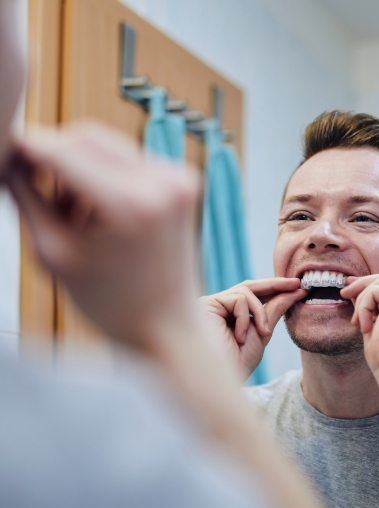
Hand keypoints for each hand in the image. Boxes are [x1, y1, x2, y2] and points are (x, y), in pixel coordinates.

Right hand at [2, 122, 199, 349]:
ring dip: (80, 168)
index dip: (27, 148)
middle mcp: (163, 183)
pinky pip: (130, 159)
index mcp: (132, 205)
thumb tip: (10, 157)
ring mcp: (179, 179)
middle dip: (54, 157)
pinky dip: (106, 175)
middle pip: (87, 136)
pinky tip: (101, 213)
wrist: (167, 324)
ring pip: (108, 146)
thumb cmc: (112, 303)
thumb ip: (27, 197)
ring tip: (76, 216)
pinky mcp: (184, 181)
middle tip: (38, 192)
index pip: (63, 151)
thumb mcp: (54, 254)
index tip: (7, 153)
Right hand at [199, 279, 306, 377]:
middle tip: (297, 284)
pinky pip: (238, 299)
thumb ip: (273, 311)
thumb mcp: (261, 335)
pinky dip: (246, 318)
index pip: (252, 296)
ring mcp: (210, 305)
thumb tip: (293, 292)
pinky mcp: (206, 305)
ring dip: (260, 313)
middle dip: (275, 285)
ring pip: (246, 292)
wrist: (218, 383)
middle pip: (248, 287)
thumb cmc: (236, 364)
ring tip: (262, 334)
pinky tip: (239, 338)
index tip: (298, 288)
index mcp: (228, 315)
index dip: (275, 289)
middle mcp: (217, 308)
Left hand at [340, 272, 378, 378]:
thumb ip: (374, 305)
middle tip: (344, 292)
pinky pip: (373, 292)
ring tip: (356, 323)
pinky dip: (363, 309)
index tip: (353, 288)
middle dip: (364, 284)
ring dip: (362, 303)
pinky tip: (365, 328)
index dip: (375, 285)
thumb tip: (354, 288)